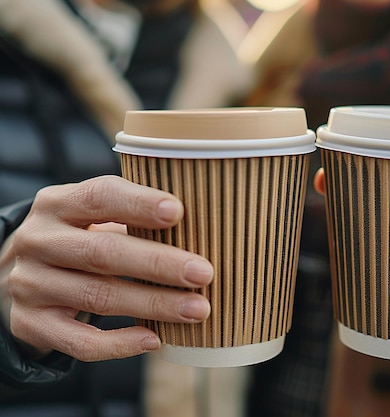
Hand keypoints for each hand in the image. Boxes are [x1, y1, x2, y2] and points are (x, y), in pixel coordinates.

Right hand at [0, 176, 212, 361]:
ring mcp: (30, 285)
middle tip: (203, 273)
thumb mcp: (91, 217)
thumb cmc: (79, 239)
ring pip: (98, 298)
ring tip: (196, 309)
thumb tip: (201, 230)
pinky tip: (155, 339)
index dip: (138, 204)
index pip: (99, 197)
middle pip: (102, 253)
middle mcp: (38, 241)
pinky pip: (80, 341)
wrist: (19, 276)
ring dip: (153, 305)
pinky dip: (120, 343)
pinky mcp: (31, 324)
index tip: (178, 212)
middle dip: (158, 264)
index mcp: (57, 204)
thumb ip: (132, 218)